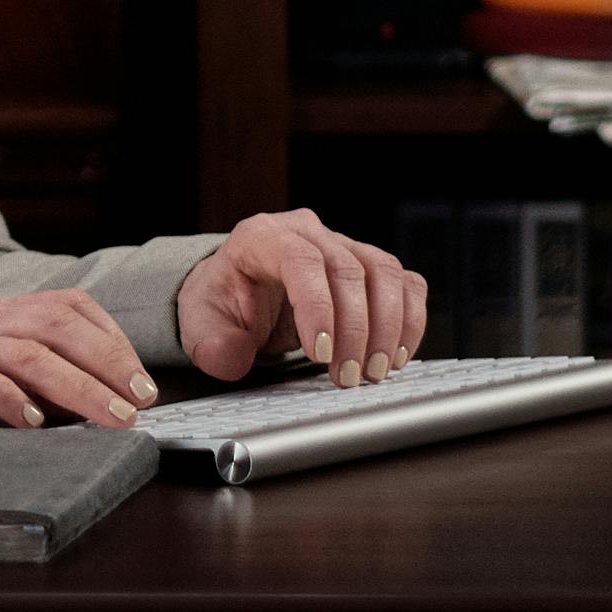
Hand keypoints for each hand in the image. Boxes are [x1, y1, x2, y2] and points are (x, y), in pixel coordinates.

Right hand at [0, 288, 153, 430]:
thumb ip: (2, 372)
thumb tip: (66, 405)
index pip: (64, 305)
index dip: (111, 337)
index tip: (139, 376)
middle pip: (58, 324)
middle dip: (110, 361)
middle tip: (143, 400)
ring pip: (30, 352)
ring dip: (81, 388)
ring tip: (113, 419)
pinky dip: (13, 400)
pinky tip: (36, 424)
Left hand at [173, 208, 426, 387]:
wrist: (238, 295)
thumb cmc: (223, 304)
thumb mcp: (202, 325)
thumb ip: (213, 343)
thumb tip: (231, 355)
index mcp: (261, 237)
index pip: (300, 261)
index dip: (317, 307)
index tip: (320, 354)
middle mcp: (306, 233)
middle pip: (348, 269)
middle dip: (354, 331)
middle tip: (348, 378)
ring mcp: (342, 245)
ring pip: (384, 272)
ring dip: (388, 328)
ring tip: (374, 372)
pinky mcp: (368, 266)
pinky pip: (405, 283)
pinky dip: (410, 320)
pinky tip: (396, 355)